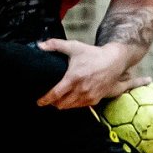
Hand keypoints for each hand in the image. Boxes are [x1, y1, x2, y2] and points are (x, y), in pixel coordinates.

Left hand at [36, 38, 151, 109]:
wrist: (113, 61)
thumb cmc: (93, 54)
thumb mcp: (74, 47)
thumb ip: (55, 45)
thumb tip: (40, 45)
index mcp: (73, 78)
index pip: (55, 94)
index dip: (45, 99)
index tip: (39, 102)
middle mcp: (81, 89)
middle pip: (61, 104)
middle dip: (53, 103)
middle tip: (48, 99)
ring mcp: (89, 96)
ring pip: (70, 107)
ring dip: (63, 105)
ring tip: (58, 100)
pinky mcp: (95, 100)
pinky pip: (80, 106)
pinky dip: (74, 104)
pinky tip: (71, 99)